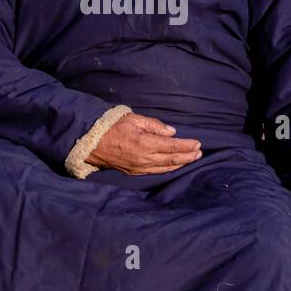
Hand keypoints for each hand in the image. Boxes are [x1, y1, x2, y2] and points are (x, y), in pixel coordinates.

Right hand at [87, 113, 201, 174]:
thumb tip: (171, 132)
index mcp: (145, 143)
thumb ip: (154, 125)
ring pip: (165, 168)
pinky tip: (174, 166)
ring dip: (180, 164)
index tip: (198, 143)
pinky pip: (156, 172)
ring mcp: (139, 168)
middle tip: (199, 153)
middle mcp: (144, 158)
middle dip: (188, 156)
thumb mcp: (134, 118)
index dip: (187, 146)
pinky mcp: (134, 172)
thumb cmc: (112, 126)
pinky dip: (168, 169)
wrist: (91, 143)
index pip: (172, 146)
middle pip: (172, 160)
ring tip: (192, 159)